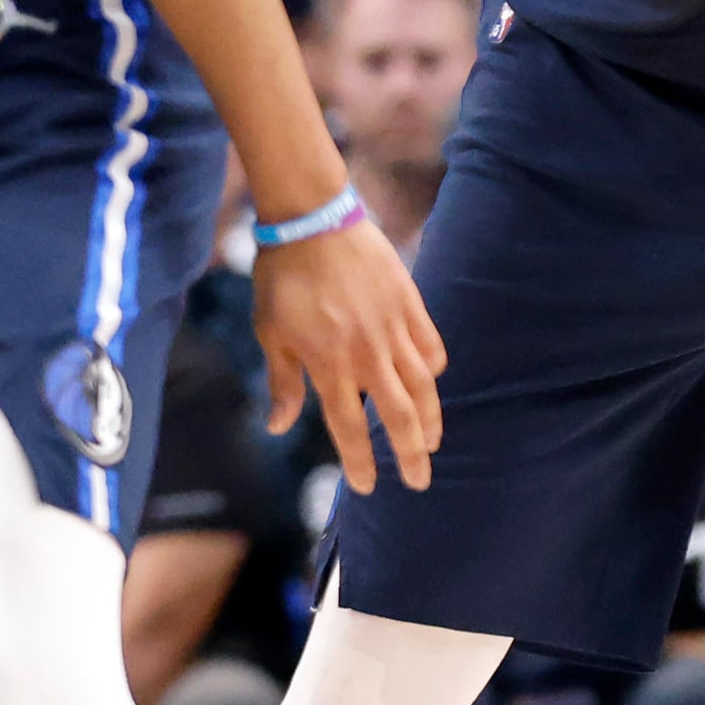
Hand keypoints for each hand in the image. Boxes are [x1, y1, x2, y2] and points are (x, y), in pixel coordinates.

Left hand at [254, 217, 444, 494]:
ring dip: (430, 419)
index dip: (361, 462)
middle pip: (399, 416)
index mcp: (329, 365)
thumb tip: (279, 427)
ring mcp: (392, 328)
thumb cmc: (282, 277)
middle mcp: (367, 354)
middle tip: (419, 480)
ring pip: (423, 387)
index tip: (367, 486)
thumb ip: (283, 383)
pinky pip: (431, 346)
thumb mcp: (271, 333)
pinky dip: (433, 369)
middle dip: (411, 454)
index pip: (350, 428)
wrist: (311, 218)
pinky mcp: (409, 302)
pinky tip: (431, 381)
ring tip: (433, 441)